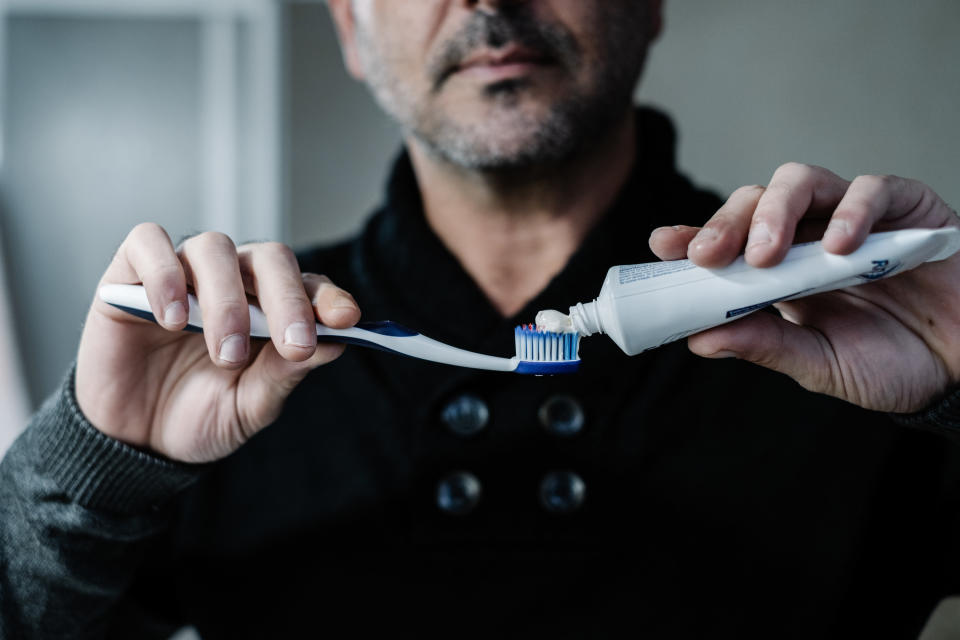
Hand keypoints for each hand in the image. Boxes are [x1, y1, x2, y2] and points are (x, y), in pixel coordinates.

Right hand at [76, 224, 359, 462]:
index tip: (347, 320)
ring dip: (227, 300)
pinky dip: (164, 274)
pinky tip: (172, 318)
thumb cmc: (198, 416)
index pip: (309, 285)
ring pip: (214, 248)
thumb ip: (284, 373)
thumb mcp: (249, 406)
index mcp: (270, 308)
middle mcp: (232, 281)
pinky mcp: (129, 275)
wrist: (134, 441)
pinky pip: (148, 243)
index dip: (328, 298)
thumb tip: (334, 343)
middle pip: (269, 258)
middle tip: (294, 343)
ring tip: (226, 353)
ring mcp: (183, 273)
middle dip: (287, 298)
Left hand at [649, 162, 959, 412]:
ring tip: (767, 255)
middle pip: (755, 200)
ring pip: (803, 182)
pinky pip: (874, 189)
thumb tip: (699, 339)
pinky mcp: (905, 208)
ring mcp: (855, 218)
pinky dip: (854, 210)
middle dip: (726, 223)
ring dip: (776, 211)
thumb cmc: (892, 364)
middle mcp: (810, 237)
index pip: (728, 242)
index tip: (664, 246)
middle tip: (710, 256)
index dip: (694, 237)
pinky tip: (842, 245)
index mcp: (780, 273)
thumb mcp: (819, 363)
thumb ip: (767, 345)